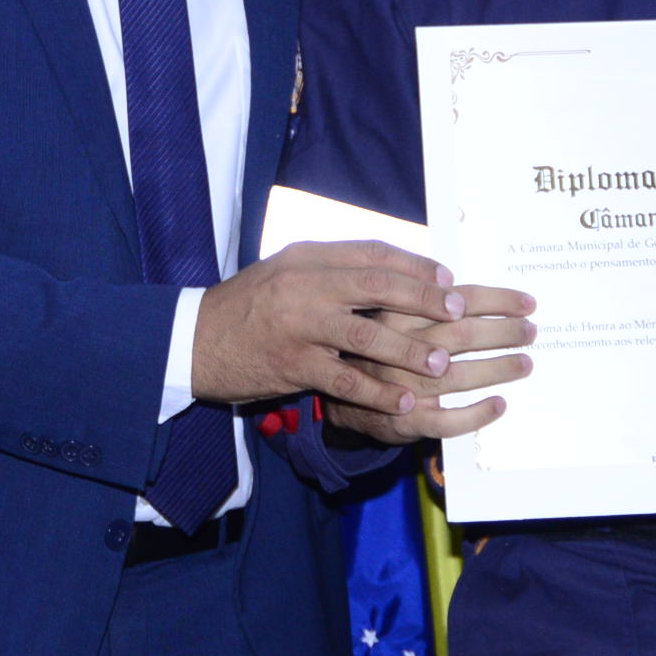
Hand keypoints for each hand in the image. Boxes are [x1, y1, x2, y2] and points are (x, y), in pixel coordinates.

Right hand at [193, 240, 536, 430]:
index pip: (373, 254)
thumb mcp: (288, 271)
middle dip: (424, 298)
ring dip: (408, 350)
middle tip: (459, 312)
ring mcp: (298, 327)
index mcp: (308, 258)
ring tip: (442, 364)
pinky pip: (343, 381)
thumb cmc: (250, 305)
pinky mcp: (291, 366)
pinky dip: (377, 392)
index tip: (448, 278)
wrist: (196, 340)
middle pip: (376, 286)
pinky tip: (405, 402)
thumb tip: (393, 269)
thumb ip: (333, 268)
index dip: (415, 266)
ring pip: (365, 335)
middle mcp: (305, 286)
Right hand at [325, 290, 538, 442]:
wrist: (343, 396)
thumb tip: (493, 297)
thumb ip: (431, 303)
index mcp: (398, 311)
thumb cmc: (382, 348)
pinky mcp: (404, 420)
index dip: (498, 300)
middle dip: (503, 332)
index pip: (457, 299)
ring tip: (525, 364)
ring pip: (458, 375)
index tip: (528, 303)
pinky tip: (499, 404)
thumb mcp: (394, 315)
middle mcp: (398, 346)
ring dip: (498, 369)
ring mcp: (400, 385)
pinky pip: (447, 420)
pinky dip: (476, 413)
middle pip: (461, 334)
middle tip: (530, 332)